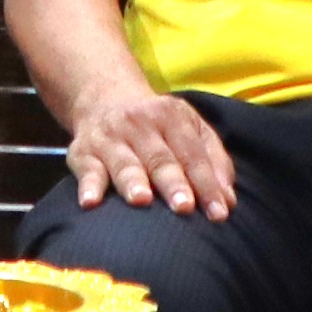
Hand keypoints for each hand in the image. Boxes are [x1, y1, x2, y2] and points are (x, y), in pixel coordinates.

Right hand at [58, 78, 235, 218]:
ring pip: (124, 163)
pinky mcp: (83, 152)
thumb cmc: (158, 126)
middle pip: (160, 158)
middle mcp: (140, 124)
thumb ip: (213, 161)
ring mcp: (110, 138)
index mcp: (172, 117)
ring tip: (141, 200)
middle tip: (184, 207)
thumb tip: (228, 201)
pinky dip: (88, 186)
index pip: (193, 154)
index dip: (207, 184)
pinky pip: (87, 170)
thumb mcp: (190, 129)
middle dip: (173, 183)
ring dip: (133, 181)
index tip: (219, 213)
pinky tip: (90, 202)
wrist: (104, 98)